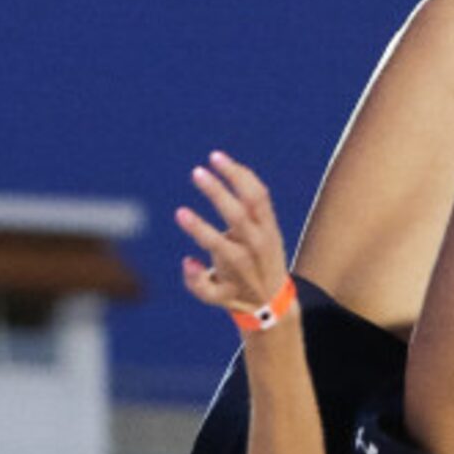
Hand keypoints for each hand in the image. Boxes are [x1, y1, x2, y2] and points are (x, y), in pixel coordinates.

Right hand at [174, 151, 289, 317]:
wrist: (273, 296)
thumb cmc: (235, 292)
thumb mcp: (213, 296)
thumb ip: (196, 282)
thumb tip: (187, 261)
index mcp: (236, 263)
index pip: (215, 242)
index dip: (197, 228)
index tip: (180, 212)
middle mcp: (253, 244)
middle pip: (237, 214)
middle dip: (216, 192)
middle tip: (197, 173)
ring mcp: (265, 231)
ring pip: (253, 197)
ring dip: (235, 174)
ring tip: (214, 156)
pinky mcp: (271, 221)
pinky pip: (260, 194)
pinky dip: (246, 177)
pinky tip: (228, 164)